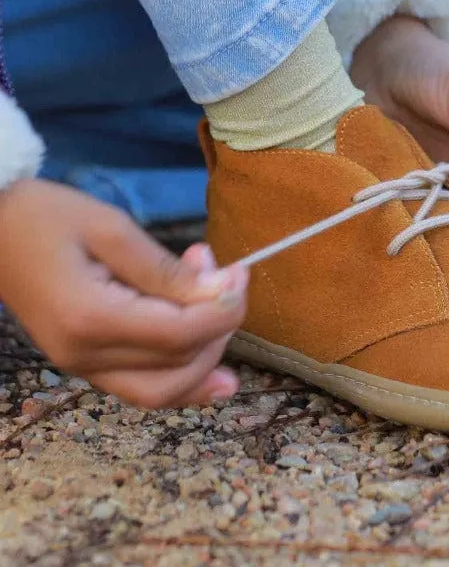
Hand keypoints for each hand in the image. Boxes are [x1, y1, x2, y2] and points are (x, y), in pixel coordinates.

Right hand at [0, 179, 247, 407]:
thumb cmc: (48, 217)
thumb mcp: (112, 228)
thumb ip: (167, 270)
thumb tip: (221, 292)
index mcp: (90, 317)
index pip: (179, 335)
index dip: (223, 310)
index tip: (241, 274)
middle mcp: (85, 356)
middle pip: (179, 366)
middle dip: (220, 327)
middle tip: (229, 277)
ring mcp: (82, 367)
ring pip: (164, 391)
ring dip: (208, 356)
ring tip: (221, 306)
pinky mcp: (86, 364)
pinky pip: (144, 387)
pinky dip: (185, 378)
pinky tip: (218, 371)